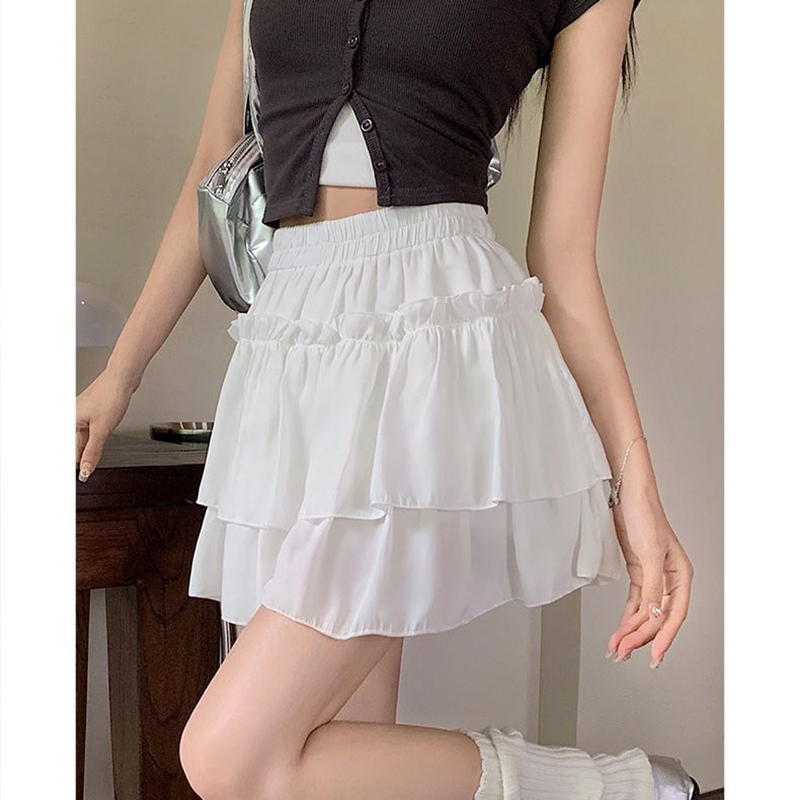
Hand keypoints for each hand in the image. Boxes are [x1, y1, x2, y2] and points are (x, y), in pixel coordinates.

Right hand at [75, 370, 135, 480]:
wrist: (123, 379)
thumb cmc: (111, 396)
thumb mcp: (102, 429)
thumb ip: (93, 451)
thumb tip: (86, 469)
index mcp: (69, 421)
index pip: (67, 449)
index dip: (71, 463)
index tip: (76, 476)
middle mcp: (72, 417)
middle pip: (73, 445)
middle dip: (78, 458)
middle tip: (82, 474)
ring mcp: (82, 414)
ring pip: (82, 439)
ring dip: (87, 450)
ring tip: (89, 464)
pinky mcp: (92, 413)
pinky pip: (89, 432)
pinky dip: (93, 441)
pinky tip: (96, 447)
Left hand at [606, 488, 693, 668]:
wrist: (627, 495)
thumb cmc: (645, 516)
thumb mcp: (649, 553)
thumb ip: (653, 586)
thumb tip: (656, 615)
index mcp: (681, 575)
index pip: (675, 615)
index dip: (664, 638)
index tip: (654, 657)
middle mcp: (669, 579)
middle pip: (657, 617)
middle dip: (640, 637)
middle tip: (622, 653)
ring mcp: (653, 577)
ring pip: (645, 613)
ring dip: (631, 631)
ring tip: (616, 648)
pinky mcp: (638, 572)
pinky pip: (635, 602)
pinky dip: (627, 617)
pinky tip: (620, 631)